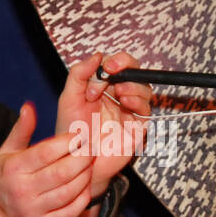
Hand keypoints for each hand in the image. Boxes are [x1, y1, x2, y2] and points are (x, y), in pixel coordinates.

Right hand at [0, 102, 94, 216]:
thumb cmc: (2, 178)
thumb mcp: (6, 152)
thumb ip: (21, 130)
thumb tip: (29, 106)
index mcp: (14, 169)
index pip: (46, 152)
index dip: (68, 142)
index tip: (80, 134)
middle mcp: (22, 190)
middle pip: (62, 172)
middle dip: (83, 158)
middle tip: (92, 149)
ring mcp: (32, 210)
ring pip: (69, 192)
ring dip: (85, 177)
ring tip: (90, 165)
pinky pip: (70, 212)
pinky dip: (82, 198)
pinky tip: (85, 186)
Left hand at [55, 52, 152, 200]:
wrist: (75, 161)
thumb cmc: (71, 133)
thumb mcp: (69, 98)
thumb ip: (79, 74)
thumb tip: (98, 55)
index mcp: (103, 88)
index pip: (117, 65)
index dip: (114, 62)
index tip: (105, 67)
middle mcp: (118, 97)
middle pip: (135, 73)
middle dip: (127, 66)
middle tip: (113, 69)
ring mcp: (129, 111)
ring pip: (144, 89)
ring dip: (134, 85)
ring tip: (119, 91)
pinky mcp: (136, 127)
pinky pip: (146, 110)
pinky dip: (139, 102)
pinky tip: (126, 101)